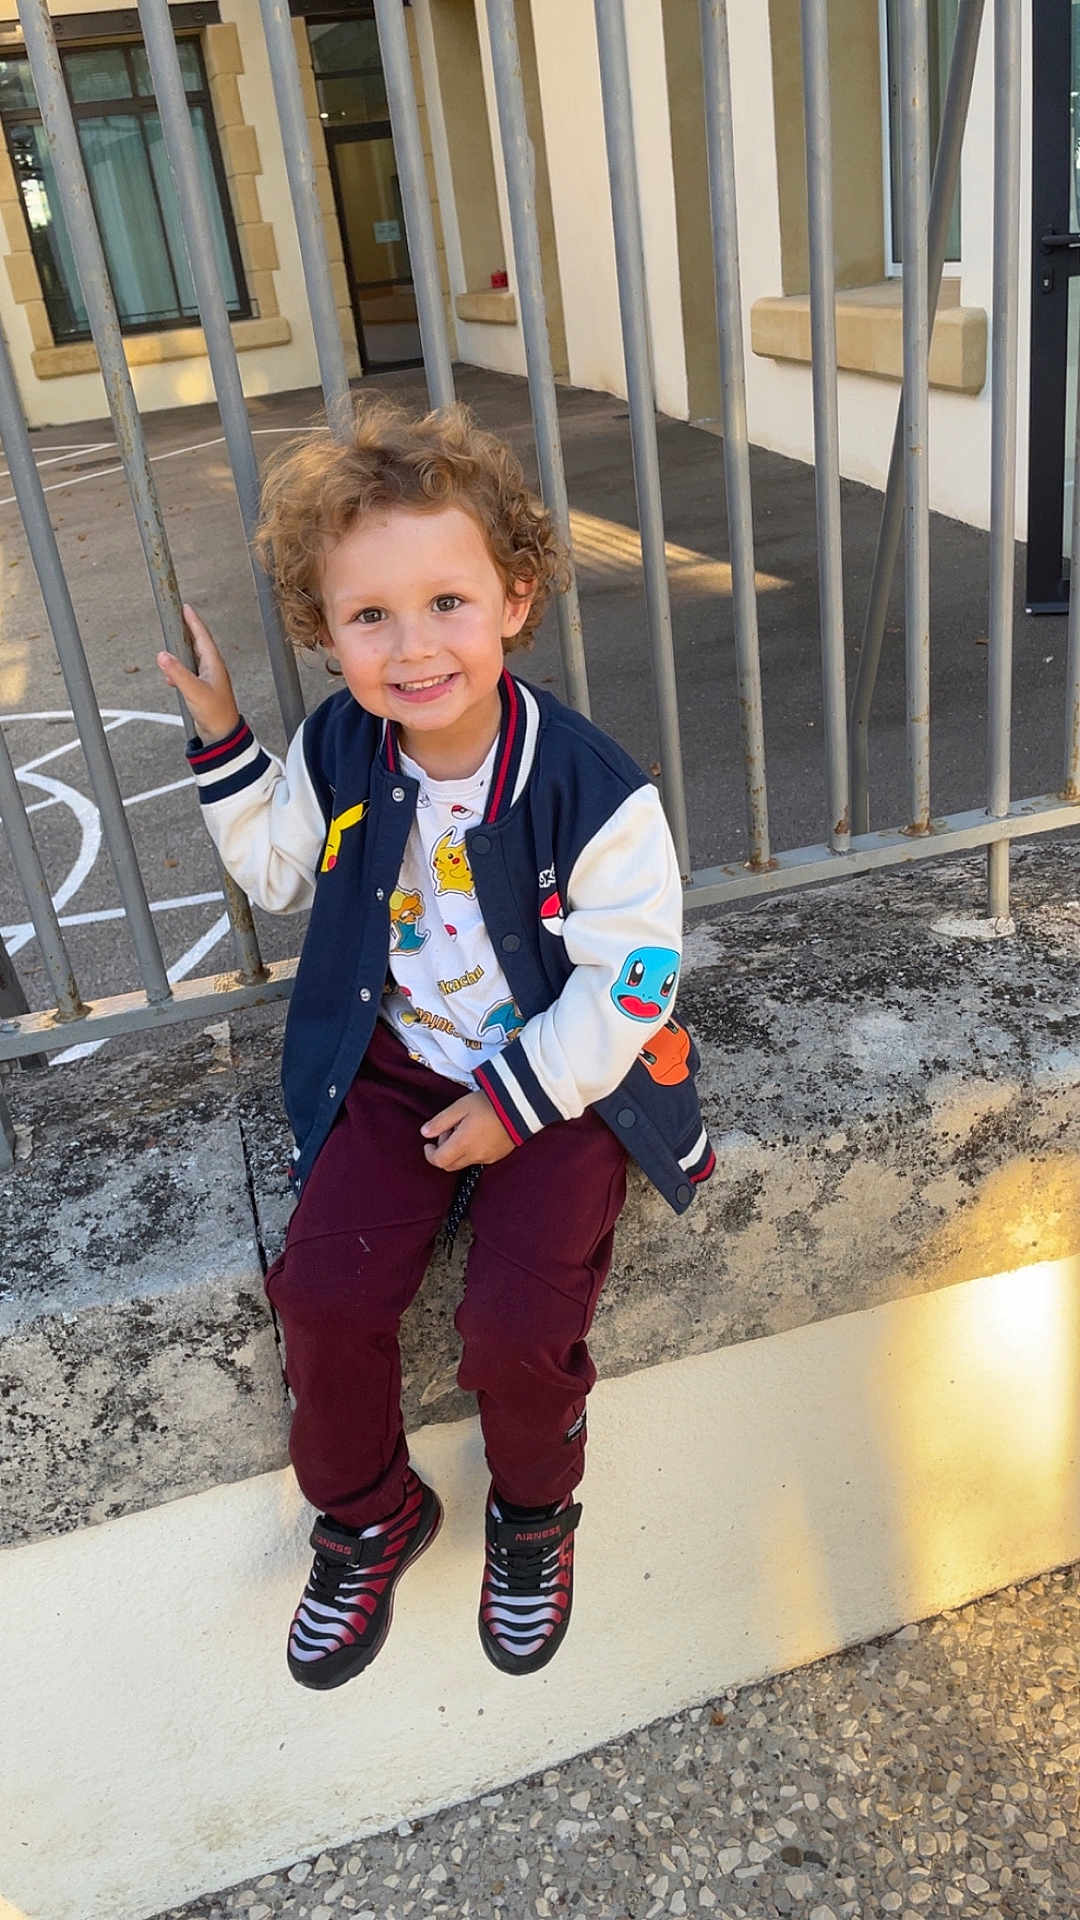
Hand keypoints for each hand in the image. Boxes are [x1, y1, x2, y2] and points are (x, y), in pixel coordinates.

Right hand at [156, 604, 240, 742]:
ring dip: (181, 650)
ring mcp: (207, 678)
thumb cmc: (215, 713)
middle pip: (198, 643)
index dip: (193, 621)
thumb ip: (177, 673)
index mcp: (214, 664)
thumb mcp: (194, 691)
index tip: (186, 607)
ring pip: (192, 657)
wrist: (222, 734)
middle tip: (177, 617)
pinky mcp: (201, 688)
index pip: (202, 636)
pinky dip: (178, 670)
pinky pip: (188, 672)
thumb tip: (162, 655)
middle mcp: (212, 668)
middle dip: (187, 630)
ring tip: (171, 643)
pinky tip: (170, 676)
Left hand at [421, 1091, 516, 1169]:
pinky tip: (476, 1134)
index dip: (430, 1154)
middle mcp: (474, 1155)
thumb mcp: (460, 1107)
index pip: (439, 1161)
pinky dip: (471, 1151)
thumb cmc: (488, 1103)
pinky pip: (478, 1159)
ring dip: (457, 1151)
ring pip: (464, 1162)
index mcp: (462, 1144)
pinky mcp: (498, 1155)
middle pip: (450, 1165)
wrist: (520, 1106)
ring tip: (464, 1129)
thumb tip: (425, 1133)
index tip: (428, 1144)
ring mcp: (488, 1157)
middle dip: (443, 1151)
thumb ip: (440, 1121)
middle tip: (448, 1131)